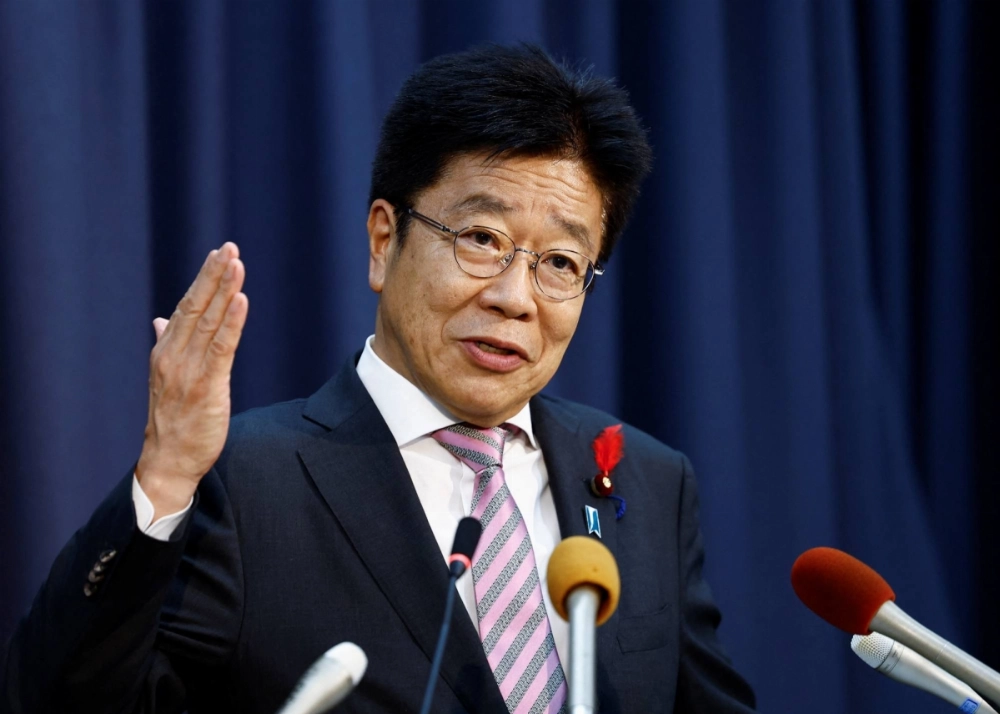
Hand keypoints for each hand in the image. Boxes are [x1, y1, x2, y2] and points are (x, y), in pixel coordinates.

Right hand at [136, 243, 247, 517]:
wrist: (168, 461)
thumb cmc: (173, 421)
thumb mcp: (167, 378)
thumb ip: (168, 344)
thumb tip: (162, 319)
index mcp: (166, 351)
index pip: (186, 307)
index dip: (203, 280)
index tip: (218, 255)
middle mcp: (173, 355)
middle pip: (196, 307)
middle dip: (213, 275)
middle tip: (229, 248)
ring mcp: (188, 370)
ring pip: (209, 322)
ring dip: (223, 290)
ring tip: (236, 264)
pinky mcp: (206, 387)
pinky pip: (221, 348)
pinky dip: (231, 322)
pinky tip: (240, 300)